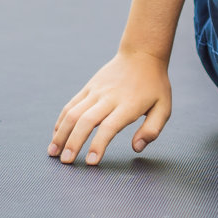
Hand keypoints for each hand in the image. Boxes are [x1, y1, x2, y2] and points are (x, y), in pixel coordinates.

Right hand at [48, 50, 171, 165]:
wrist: (142, 54)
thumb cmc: (154, 85)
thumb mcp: (164, 107)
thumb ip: (152, 129)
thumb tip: (137, 148)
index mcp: (128, 105)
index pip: (109, 127)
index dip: (98, 145)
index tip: (91, 162)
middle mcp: (109, 98)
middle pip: (86, 121)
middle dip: (73, 143)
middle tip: (66, 162)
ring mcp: (96, 91)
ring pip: (73, 113)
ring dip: (61, 134)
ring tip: (52, 152)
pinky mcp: (89, 87)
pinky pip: (71, 105)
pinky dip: (61, 121)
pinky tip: (56, 135)